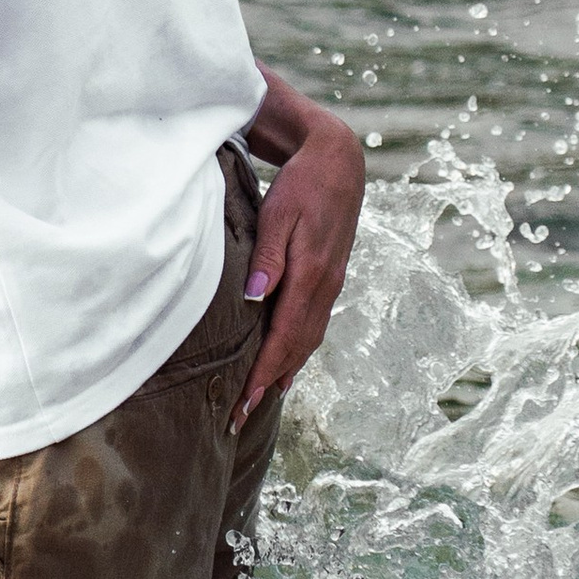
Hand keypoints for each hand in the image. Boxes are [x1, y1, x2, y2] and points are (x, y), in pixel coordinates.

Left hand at [235, 111, 364, 431]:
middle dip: (268, 384)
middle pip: (296, 348)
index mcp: (311, 276)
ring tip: (260, 400)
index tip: (242, 403)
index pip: (283, 338)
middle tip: (240, 416)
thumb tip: (256, 296)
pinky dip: (296, 351)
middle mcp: (324, 287)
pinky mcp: (328, 277)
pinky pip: (312, 325)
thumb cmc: (302, 185)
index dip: (262, 373)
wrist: (338, 162)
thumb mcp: (280, 213)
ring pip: (306, 340)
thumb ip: (267, 256)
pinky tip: (286, 363)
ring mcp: (329, 284)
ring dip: (284, 371)